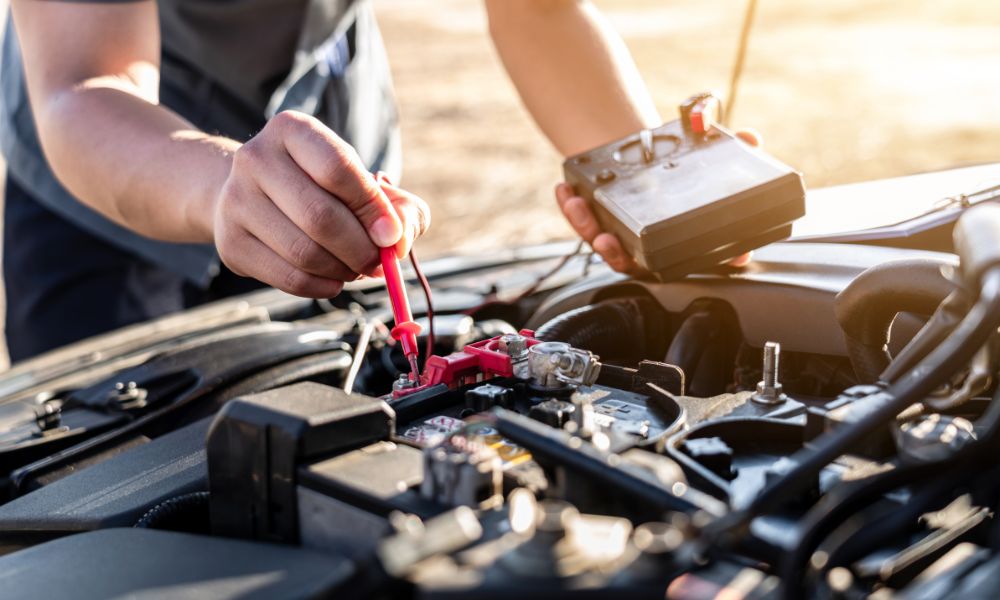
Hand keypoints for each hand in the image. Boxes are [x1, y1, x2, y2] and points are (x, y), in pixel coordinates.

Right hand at [212, 111, 429, 296]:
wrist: (249, 193)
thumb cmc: (319, 185)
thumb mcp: (361, 179)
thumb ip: (397, 204)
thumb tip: (399, 239)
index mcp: (292, 130)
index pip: (337, 168)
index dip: (372, 207)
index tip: (392, 235)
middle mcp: (256, 159)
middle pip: (320, 216)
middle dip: (361, 248)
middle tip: (378, 261)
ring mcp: (236, 201)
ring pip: (305, 253)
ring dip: (343, 270)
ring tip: (355, 267)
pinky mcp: (230, 243)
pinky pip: (288, 278)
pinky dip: (322, 286)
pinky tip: (334, 279)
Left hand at [557, 129, 761, 273]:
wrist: (641, 157)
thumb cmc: (674, 167)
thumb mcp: (700, 156)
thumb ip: (725, 149)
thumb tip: (750, 138)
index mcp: (685, 240)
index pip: (704, 257)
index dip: (710, 261)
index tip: (700, 254)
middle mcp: (654, 247)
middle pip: (638, 263)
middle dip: (619, 254)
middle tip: (609, 241)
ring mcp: (624, 240)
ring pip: (605, 248)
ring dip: (589, 231)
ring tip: (581, 209)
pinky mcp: (598, 226)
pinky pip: (583, 225)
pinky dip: (572, 209)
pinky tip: (566, 191)